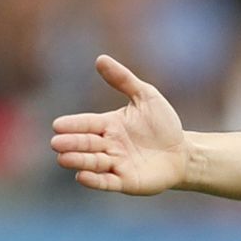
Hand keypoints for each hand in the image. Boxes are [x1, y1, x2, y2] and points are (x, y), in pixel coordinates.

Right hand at [50, 55, 187, 194]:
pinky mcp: (125, 182)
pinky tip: (82, 176)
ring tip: (63, 158)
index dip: (73, 125)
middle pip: (84, 144)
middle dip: (71, 143)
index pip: (86, 124)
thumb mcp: (147, 98)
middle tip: (57, 143)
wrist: (183, 152)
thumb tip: (100, 58)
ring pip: (92, 162)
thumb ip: (124, 80)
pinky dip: (93, 180)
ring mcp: (115, 164)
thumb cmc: (163, 124)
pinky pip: (106, 182)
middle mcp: (107, 145)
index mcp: (108, 125)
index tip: (58, 125)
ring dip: (78, 160)